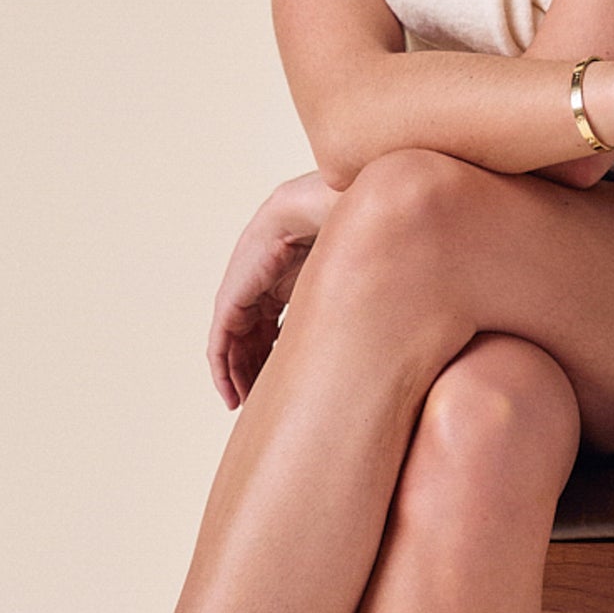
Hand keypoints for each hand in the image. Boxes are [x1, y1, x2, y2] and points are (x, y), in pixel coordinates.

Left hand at [207, 171, 340, 408]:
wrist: (331, 208)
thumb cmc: (356, 239)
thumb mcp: (354, 285)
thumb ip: (357, 310)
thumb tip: (393, 341)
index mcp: (291, 280)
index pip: (276, 328)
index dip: (276, 361)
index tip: (288, 390)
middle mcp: (264, 285)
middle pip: (253, 338)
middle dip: (254, 373)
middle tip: (259, 405)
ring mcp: (246, 289)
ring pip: (234, 343)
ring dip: (237, 376)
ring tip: (243, 404)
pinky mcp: (234, 296)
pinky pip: (220, 340)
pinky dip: (222, 369)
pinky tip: (230, 394)